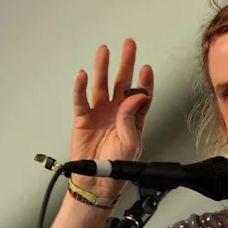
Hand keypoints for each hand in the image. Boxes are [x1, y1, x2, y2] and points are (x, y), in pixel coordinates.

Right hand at [71, 38, 153, 196]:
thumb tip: (136, 96)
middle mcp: (116, 112)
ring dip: (103, 68)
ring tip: (104, 50)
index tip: (147, 67)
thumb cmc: (118, 165)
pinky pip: (81, 99)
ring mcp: (99, 113)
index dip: (144, 81)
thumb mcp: (131, 143)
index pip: (141, 95)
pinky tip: (82, 74)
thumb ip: (132, 119)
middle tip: (129, 45)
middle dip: (126, 63)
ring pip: (101, 85)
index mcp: (133, 119)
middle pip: (122, 83)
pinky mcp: (82, 118)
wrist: (97, 182)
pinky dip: (80, 87)